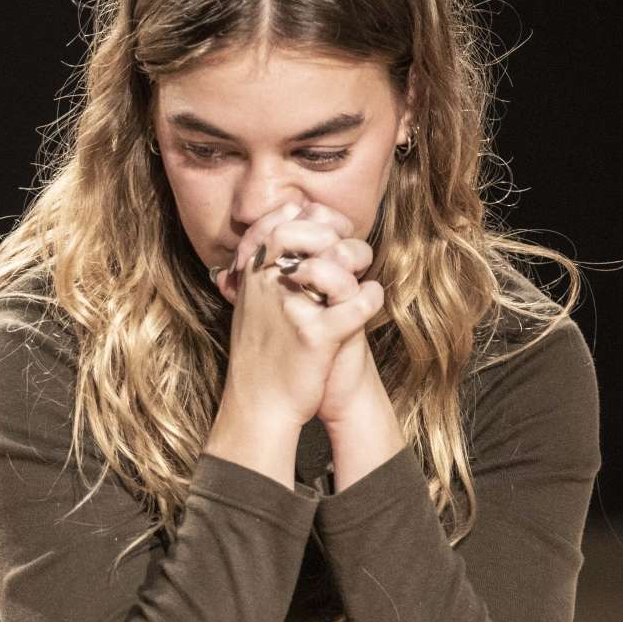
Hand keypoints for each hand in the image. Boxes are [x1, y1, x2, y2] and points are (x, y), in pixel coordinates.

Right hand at [216, 201, 383, 428]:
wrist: (259, 405)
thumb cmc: (261, 354)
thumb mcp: (250, 306)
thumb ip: (261, 272)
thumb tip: (281, 237)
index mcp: (251, 275)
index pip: (280, 220)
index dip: (312, 216)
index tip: (329, 229)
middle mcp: (266, 285)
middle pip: (305, 228)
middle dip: (336, 232)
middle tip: (348, 252)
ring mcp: (291, 308)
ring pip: (335, 259)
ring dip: (358, 261)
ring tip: (361, 275)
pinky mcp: (317, 335)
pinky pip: (358, 302)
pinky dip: (372, 297)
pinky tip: (371, 299)